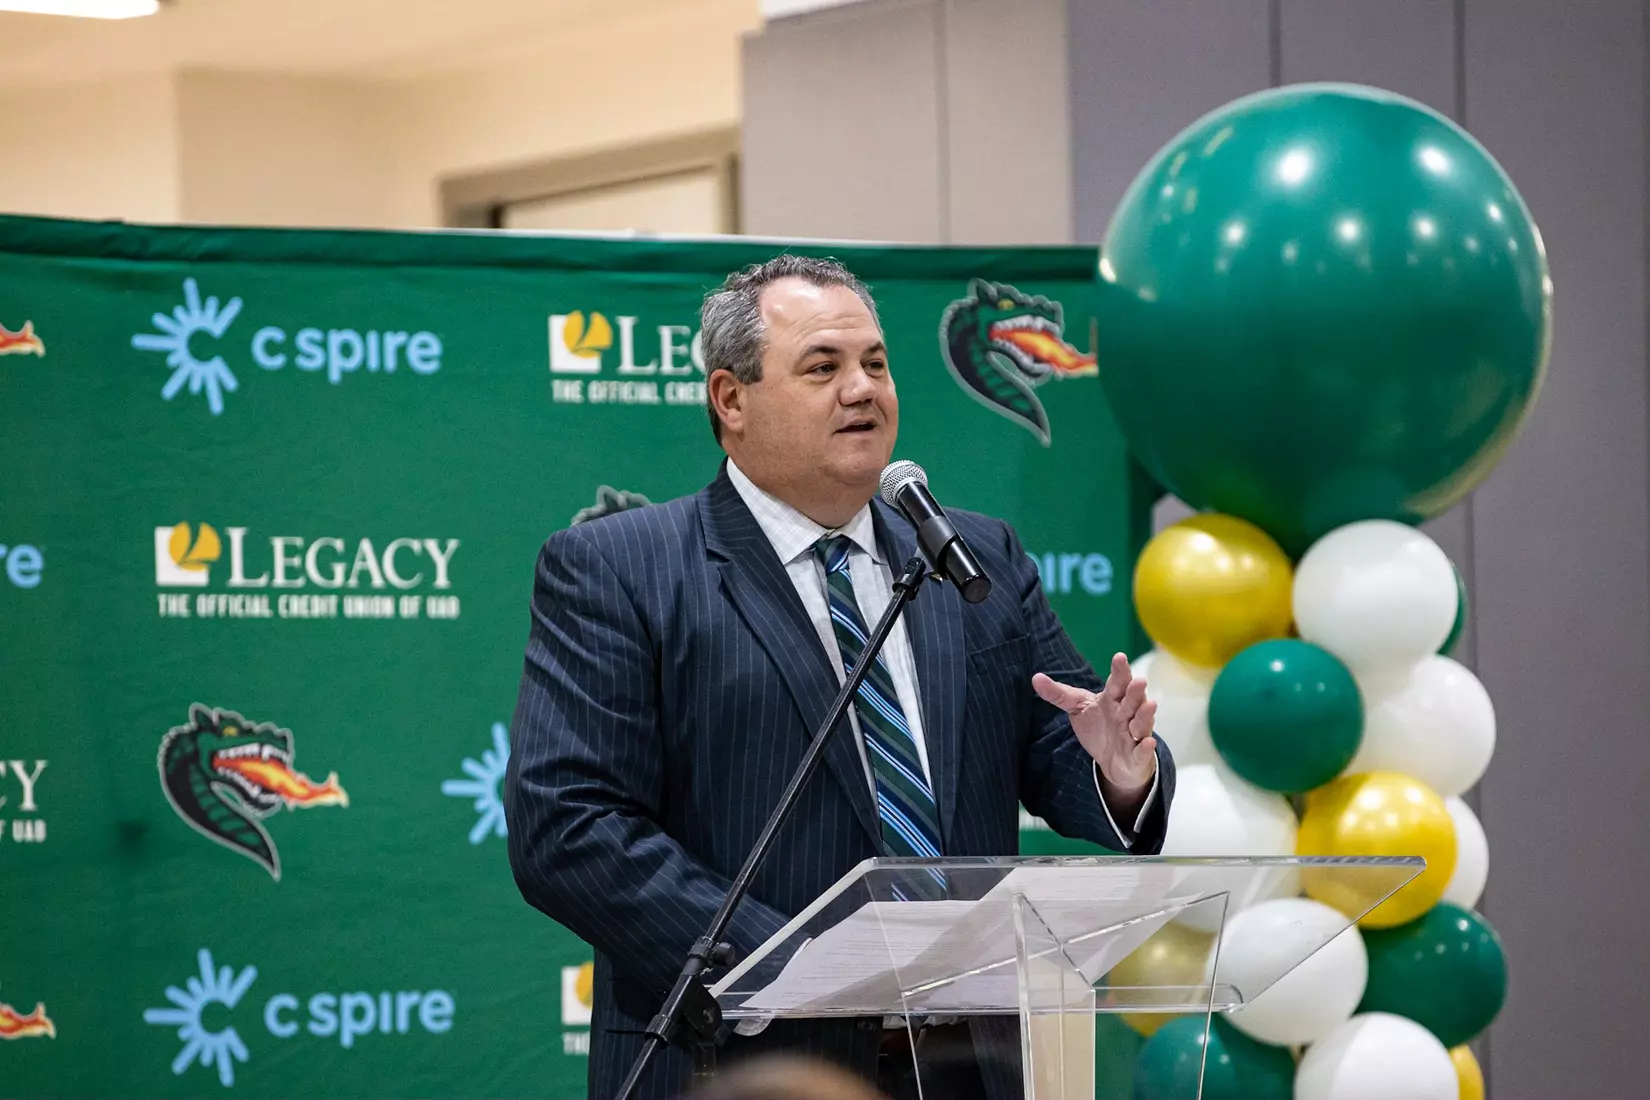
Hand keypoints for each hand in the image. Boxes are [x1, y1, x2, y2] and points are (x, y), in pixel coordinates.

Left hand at [1032, 652, 1157, 802]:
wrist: (1113, 760)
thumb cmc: (1099, 727)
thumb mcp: (1077, 708)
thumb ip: (1059, 694)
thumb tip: (1035, 678)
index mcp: (1112, 699)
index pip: (1117, 683)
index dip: (1119, 671)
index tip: (1119, 657)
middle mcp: (1126, 714)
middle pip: (1132, 700)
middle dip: (1135, 691)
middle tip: (1139, 680)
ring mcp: (1135, 734)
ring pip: (1142, 723)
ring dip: (1145, 715)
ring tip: (1150, 704)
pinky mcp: (1138, 755)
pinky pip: (1143, 751)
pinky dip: (1146, 748)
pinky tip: (1148, 743)